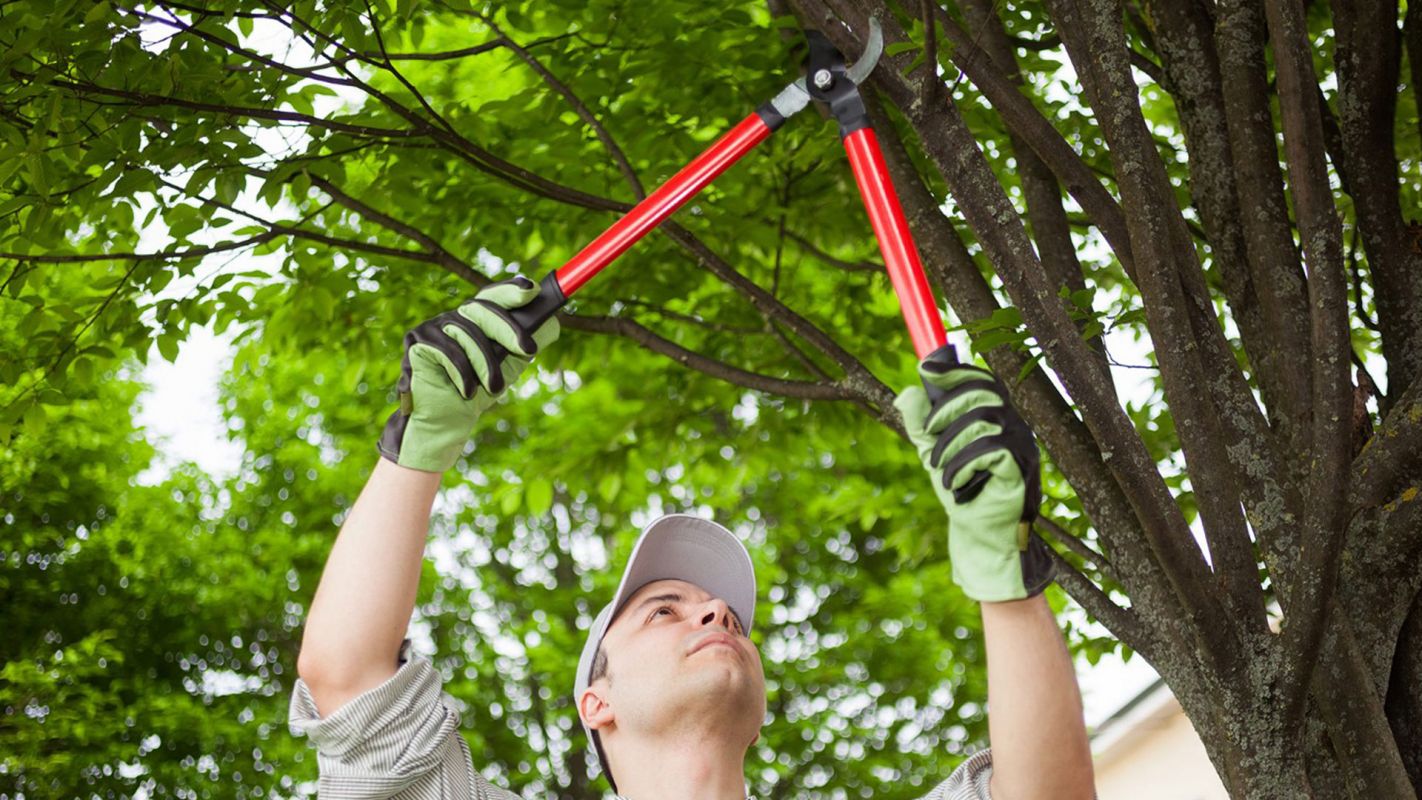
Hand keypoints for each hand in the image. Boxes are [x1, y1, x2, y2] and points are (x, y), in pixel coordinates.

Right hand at [377, 276, 559, 472]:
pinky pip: (446, 350)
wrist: (445, 422)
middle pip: (482, 309)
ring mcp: (433, 326)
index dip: (511, 290)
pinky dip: (461, 373)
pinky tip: (466, 391)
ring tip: (492, 389)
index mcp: (475, 320)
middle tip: (529, 350)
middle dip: (508, 329)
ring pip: (467, 333)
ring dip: (484, 364)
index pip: (494, 296)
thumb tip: (552, 325)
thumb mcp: (507, 367)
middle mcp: (453, 317)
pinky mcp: (416, 341)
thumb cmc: (477, 393)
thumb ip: (523, 345)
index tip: (532, 289)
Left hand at [893, 348, 1052, 601]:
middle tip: (928, 433)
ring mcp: (1022, 446)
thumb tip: (907, 392)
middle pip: (982, 392)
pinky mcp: (1022, 468)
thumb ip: (921, 425)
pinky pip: (991, 449)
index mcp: (994, 417)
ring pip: (983, 420)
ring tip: (939, 468)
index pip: (981, 380)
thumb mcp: (933, 453)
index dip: (955, 371)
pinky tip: (955, 482)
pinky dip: (963, 464)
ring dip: (950, 444)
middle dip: (946, 409)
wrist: (979, 534)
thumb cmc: (961, 491)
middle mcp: (1013, 426)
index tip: (926, 369)